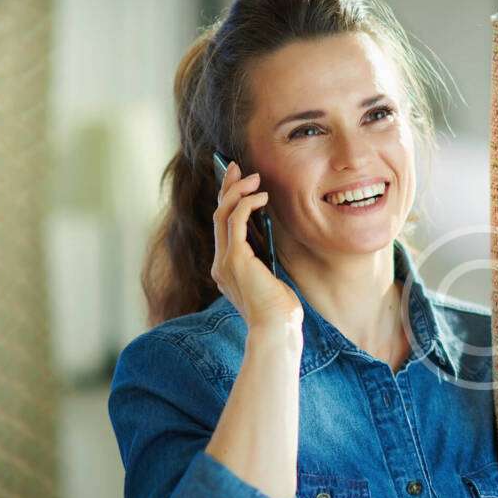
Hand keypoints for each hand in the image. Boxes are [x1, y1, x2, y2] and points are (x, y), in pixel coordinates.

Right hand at [211, 161, 301, 329]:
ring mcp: (224, 262)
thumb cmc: (280, 312)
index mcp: (226, 270)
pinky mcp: (235, 259)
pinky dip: (247, 204)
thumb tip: (268, 236)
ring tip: (253, 177)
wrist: (276, 331)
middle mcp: (220, 264)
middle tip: (235, 166)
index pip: (222, 229)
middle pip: (218, 215)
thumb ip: (264, 261)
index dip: (226, 202)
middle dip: (226, 188)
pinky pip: (236, 220)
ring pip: (222, 214)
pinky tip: (262, 197)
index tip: (234, 183)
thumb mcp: (271, 280)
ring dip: (237, 191)